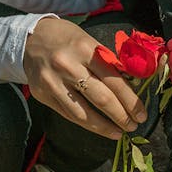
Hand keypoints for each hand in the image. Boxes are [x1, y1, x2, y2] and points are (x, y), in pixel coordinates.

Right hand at [23, 17, 147, 138]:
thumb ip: (109, 62)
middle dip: (121, 115)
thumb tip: (133, 85)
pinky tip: (99, 128)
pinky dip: (86, 124)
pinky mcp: (42, 94)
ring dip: (105, 126)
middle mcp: (68, 66)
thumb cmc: (68, 39)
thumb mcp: (90, 42)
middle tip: (134, 125)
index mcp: (86, 49)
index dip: (130, 100)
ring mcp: (53, 82)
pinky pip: (68, 114)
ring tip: (119, 132)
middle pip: (101, 98)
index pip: (114, 79)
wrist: (30, 38)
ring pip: (83, 113)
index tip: (141, 113)